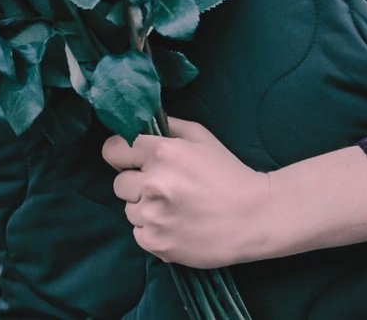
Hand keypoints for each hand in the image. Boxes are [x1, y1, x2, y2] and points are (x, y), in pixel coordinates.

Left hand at [102, 117, 270, 268]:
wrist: (254, 217)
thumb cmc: (229, 174)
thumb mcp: (203, 138)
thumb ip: (170, 126)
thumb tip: (141, 123)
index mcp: (163, 152)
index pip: (113, 149)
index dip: (122, 154)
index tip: (133, 160)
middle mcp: (153, 183)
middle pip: (119, 183)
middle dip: (137, 184)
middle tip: (165, 187)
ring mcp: (153, 216)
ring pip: (129, 210)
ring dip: (146, 209)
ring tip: (176, 209)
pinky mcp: (155, 242)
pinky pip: (138, 233)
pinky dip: (153, 230)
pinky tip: (177, 225)